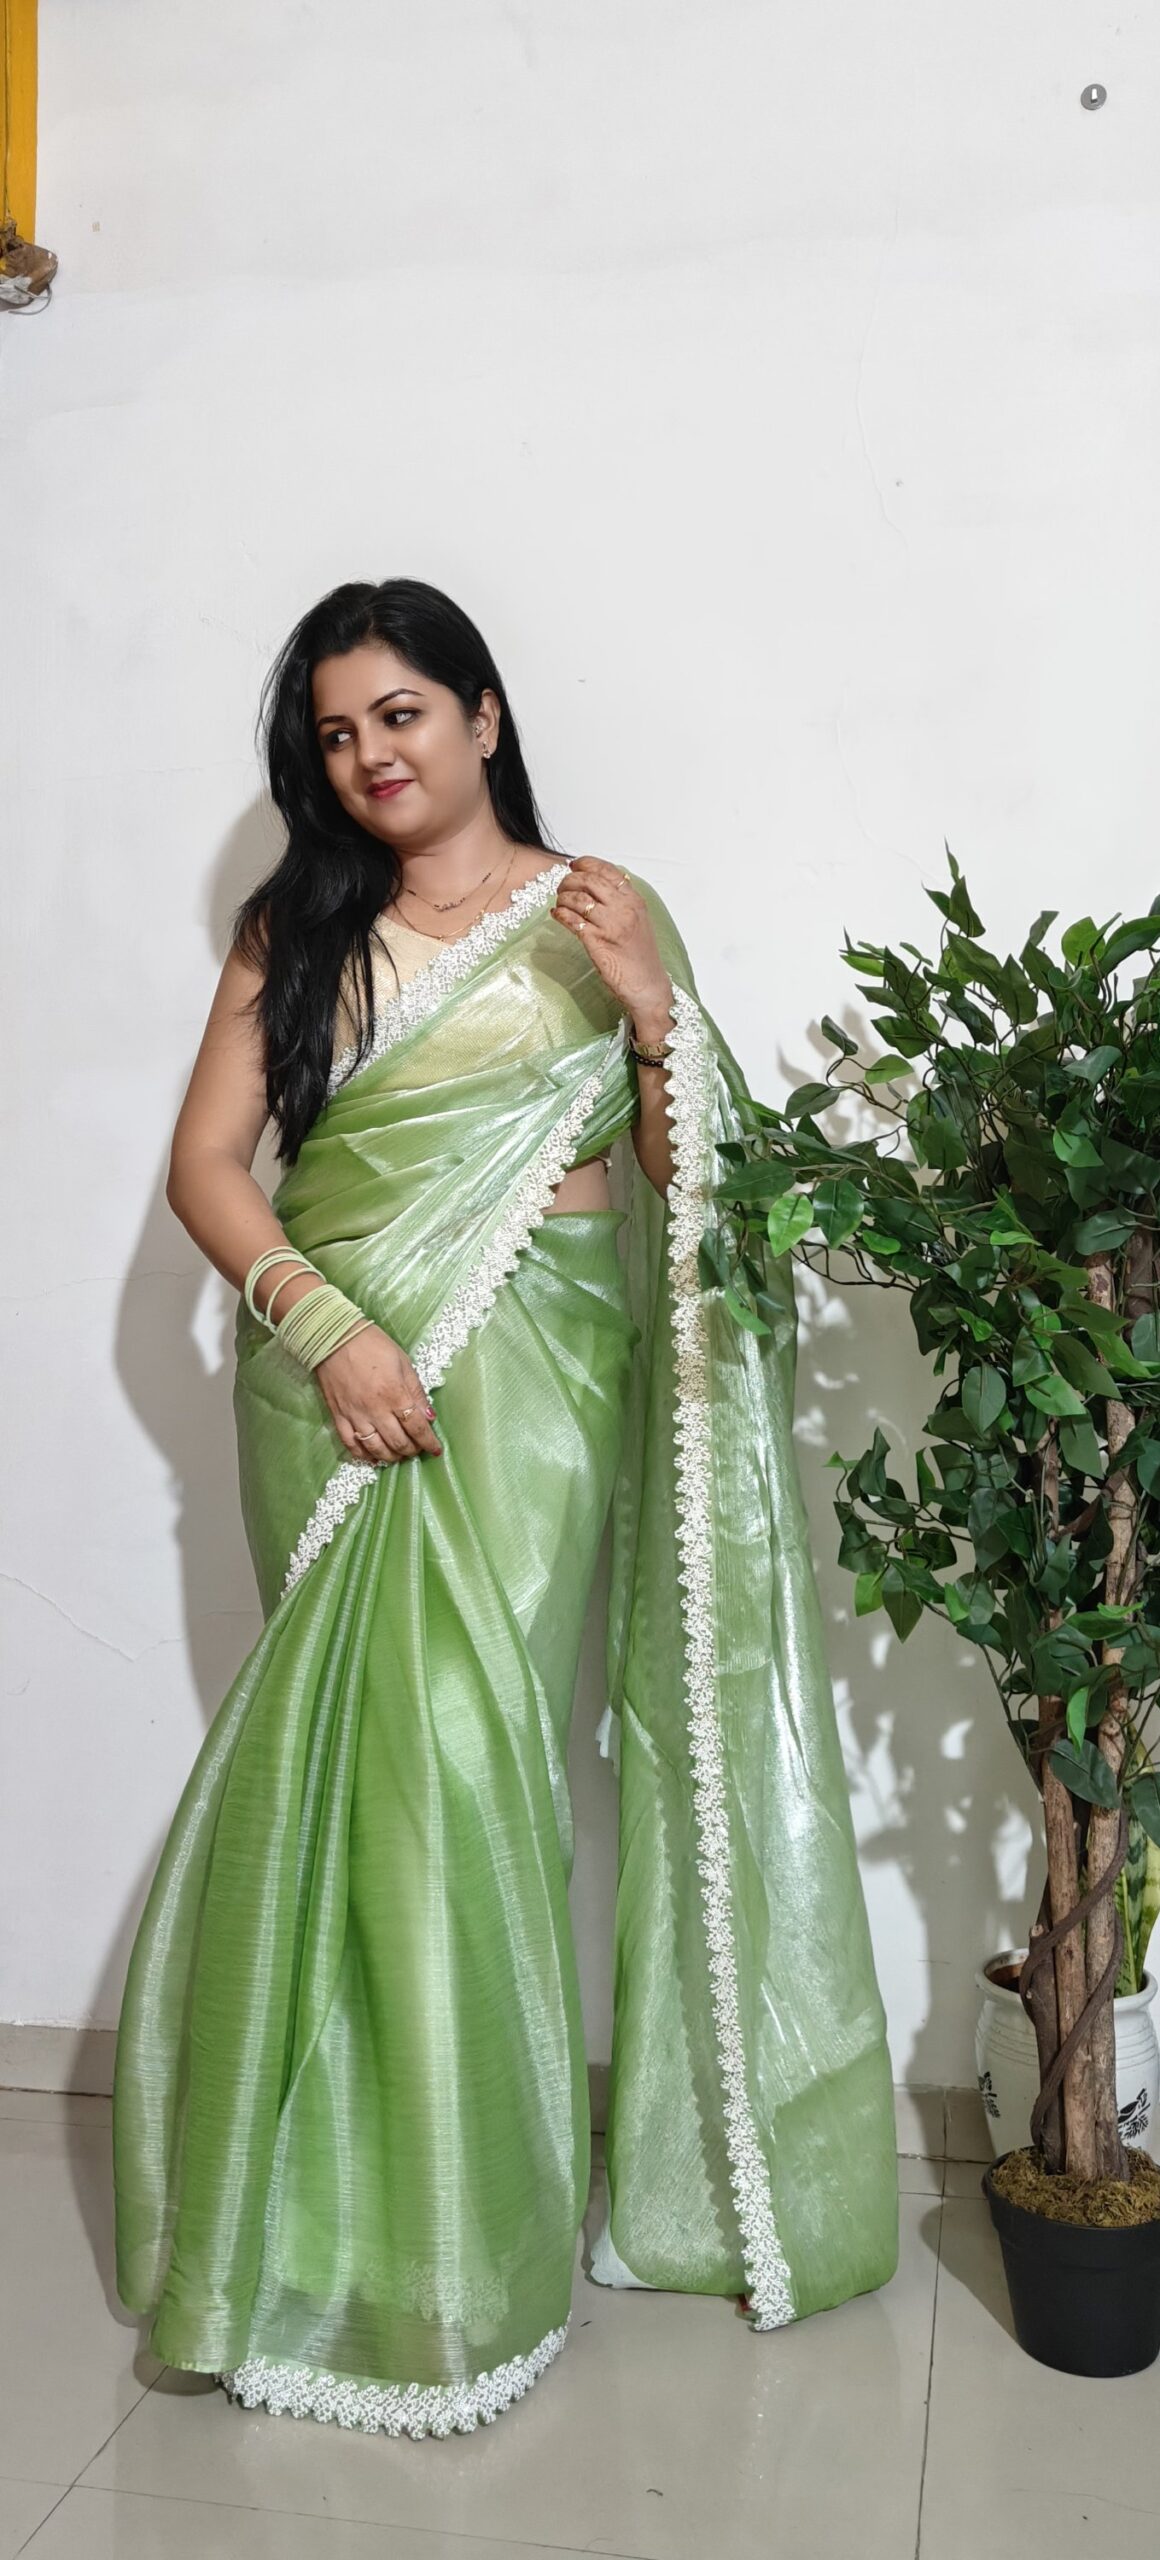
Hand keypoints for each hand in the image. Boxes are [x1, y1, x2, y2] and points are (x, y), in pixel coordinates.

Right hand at [314, 1321, 442, 1465]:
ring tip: (398, 1455)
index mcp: (395, 1394)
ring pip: (376, 1448)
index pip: (417, 1427)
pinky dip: (363, 1455)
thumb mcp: (403, 1362)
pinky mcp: (338, 1416)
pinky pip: (351, 1443)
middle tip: (417, 1450)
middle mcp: (376, 1410)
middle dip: (412, 1450)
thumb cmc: (372, 1345)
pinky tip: (372, 1458)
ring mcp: (355, 1416)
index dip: (429, 1442)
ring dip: (391, 1456)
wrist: (334, 1338)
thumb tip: (429, 1416)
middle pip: (398, 1442)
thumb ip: (416, 1392)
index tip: (436, 1450)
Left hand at [551, 857, 672, 1028]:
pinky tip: (557, 915)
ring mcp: (610, 926)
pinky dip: (560, 914)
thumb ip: (622, 902)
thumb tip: (597, 886)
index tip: (574, 865)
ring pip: (578, 899)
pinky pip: (572, 921)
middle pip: (589, 881)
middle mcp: (624, 910)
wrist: (648, 986)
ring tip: (559, 902)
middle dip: (569, 879)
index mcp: (634, 901)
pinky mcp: (597, 943)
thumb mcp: (638, 921)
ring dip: (563, 897)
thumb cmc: (642, 957)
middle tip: (562, 886)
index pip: (608, 871)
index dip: (586, 863)